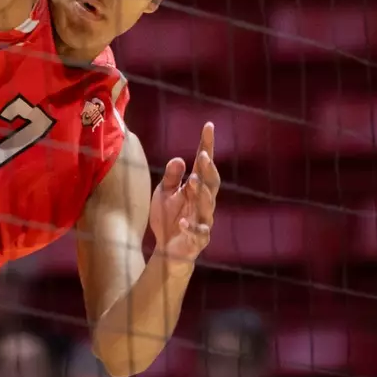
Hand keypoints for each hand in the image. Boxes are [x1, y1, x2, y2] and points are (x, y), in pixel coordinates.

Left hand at [149, 122, 218, 267]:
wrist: (168, 250)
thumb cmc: (169, 217)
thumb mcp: (165, 193)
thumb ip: (171, 177)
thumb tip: (179, 158)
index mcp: (197, 187)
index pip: (204, 164)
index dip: (207, 145)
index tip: (209, 126)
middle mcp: (204, 201)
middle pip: (211, 182)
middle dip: (209, 169)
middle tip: (203, 156)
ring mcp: (203, 220)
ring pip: (208, 205)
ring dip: (202, 193)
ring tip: (193, 181)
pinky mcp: (198, 240)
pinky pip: (199, 233)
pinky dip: (191, 228)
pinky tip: (183, 222)